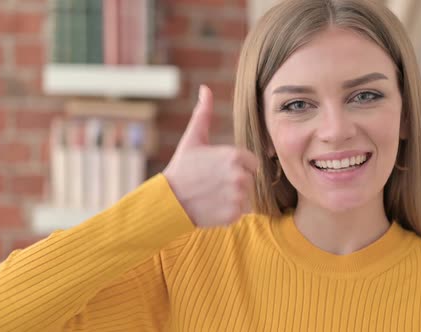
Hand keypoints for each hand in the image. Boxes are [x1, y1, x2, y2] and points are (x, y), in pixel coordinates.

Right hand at [163, 85, 257, 227]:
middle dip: (236, 183)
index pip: (252, 163)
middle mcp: (240, 175)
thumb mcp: (193, 138)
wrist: (168, 200)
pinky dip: (230, 212)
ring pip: (248, 197)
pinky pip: (241, 212)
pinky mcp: (234, 214)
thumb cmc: (182, 168)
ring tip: (214, 194)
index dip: (238, 167)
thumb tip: (205, 89)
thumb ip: (204, 113)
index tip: (219, 171)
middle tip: (214, 184)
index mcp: (235, 155)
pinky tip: (214, 206)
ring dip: (235, 198)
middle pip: (251, 180)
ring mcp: (237, 196)